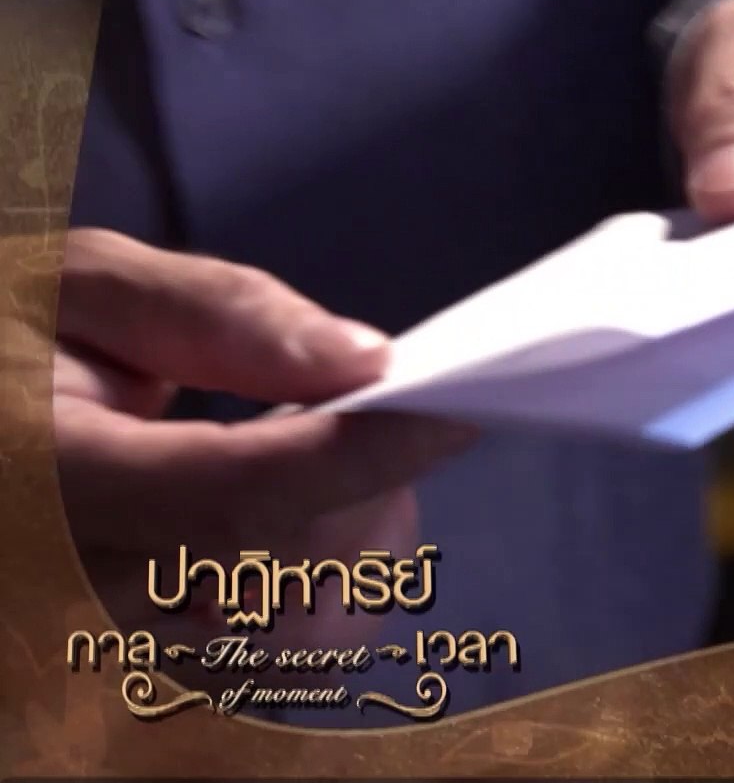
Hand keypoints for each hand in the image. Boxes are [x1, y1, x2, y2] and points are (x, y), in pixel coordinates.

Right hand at [53, 229, 472, 658]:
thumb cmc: (14, 348)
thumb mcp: (77, 288)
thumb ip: (214, 314)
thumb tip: (363, 361)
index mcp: (47, 484)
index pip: (234, 496)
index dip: (360, 458)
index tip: (456, 409)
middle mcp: (75, 597)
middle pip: (286, 576)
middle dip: (368, 488)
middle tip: (379, 411)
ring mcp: (108, 654)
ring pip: (300, 638)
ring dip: (356, 545)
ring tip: (324, 459)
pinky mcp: (140, 678)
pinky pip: (278, 663)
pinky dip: (321, 589)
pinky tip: (293, 519)